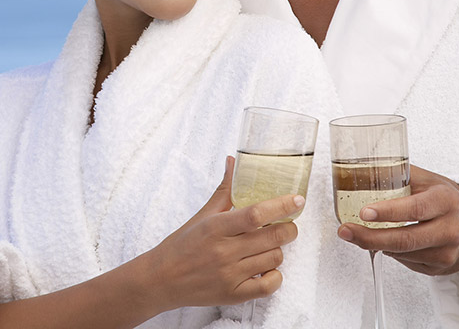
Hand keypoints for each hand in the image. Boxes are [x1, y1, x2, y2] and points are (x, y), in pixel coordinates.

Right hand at [143, 156, 303, 312]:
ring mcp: (229, 276)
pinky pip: (267, 287)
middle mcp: (224, 252)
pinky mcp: (232, 296)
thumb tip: (234, 161)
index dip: (281, 205)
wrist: (161, 279)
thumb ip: (225, 189)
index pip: (256, 214)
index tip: (298, 199)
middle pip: (272, 237)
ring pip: (274, 259)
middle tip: (288, 223)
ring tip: (271, 244)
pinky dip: (275, 276)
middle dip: (289, 228)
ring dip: (279, 249)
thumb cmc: (184, 243)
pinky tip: (268, 267)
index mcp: (217, 227)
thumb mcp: (204, 214)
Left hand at [337, 164, 458, 275]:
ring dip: (376, 245)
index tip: (363, 212)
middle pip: (405, 239)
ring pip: (403, 254)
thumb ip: (400, 175)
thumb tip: (366, 169)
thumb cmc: (446, 198)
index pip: (415, 208)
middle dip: (370, 237)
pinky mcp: (440, 269)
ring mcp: (446, 253)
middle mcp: (450, 229)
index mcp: (446, 200)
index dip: (387, 212)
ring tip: (357, 234)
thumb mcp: (429, 180)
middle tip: (346, 231)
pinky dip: (390, 253)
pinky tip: (382, 242)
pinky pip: (407, 263)